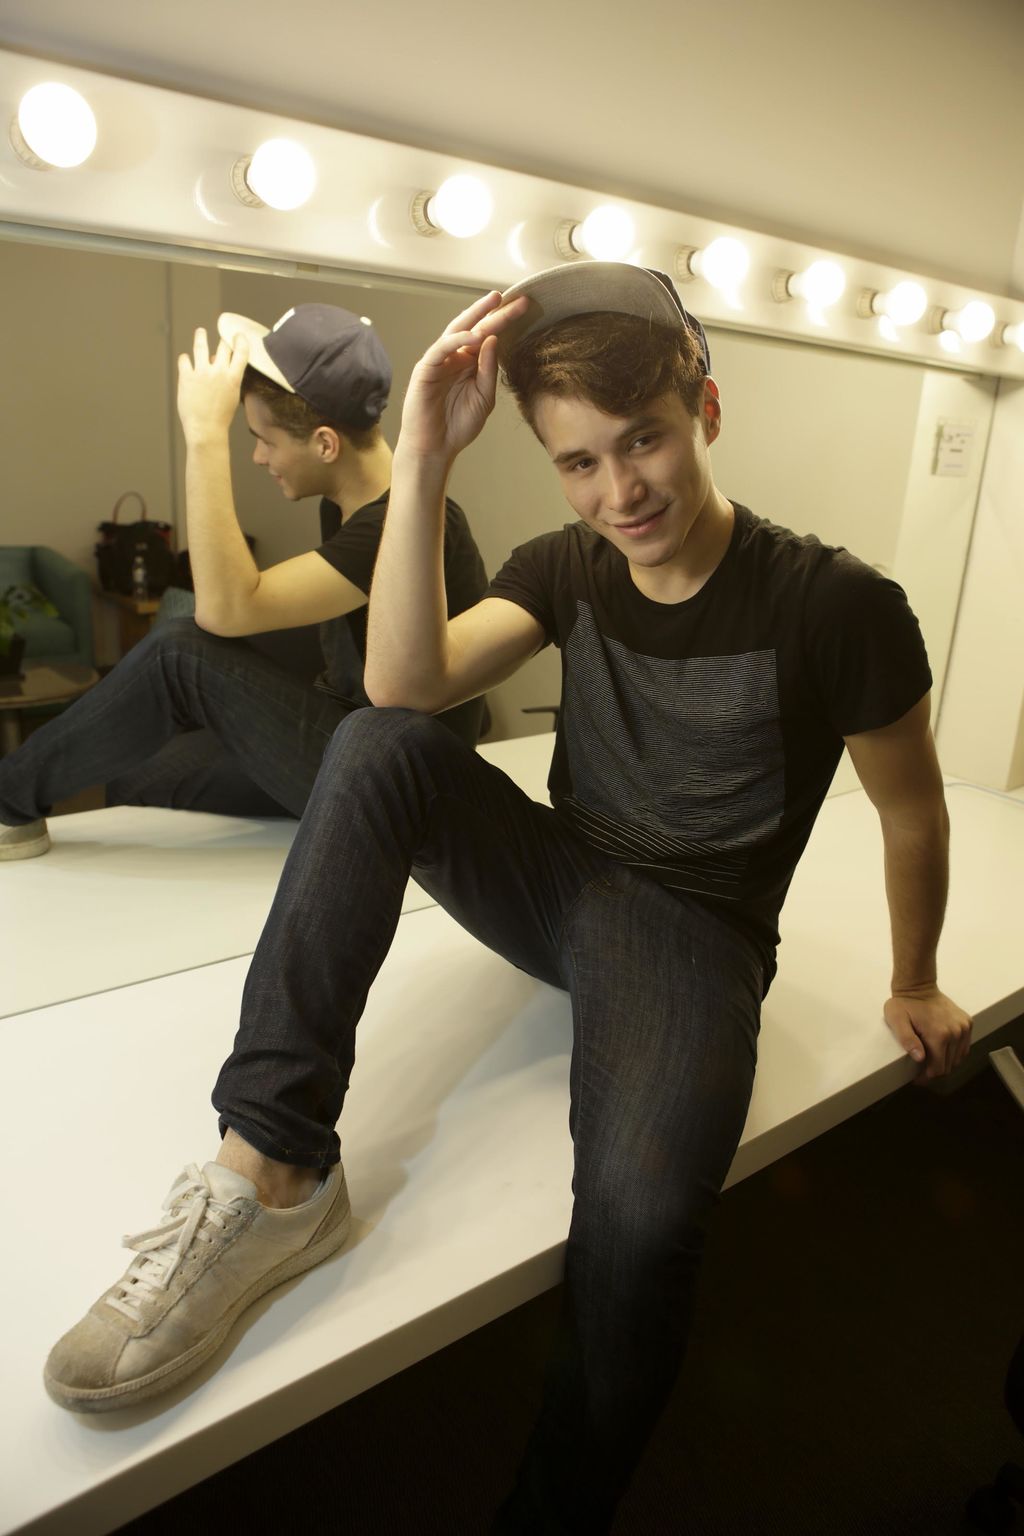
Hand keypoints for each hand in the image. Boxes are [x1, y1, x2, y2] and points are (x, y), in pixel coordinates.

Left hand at [177, 328, 248, 441]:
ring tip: (200, 332)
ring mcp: (201, 372)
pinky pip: (184, 359)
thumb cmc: (221, 416)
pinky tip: (186, 360)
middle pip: (222, 346)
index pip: (241, 352)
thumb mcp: (232, 396)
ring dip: (201, 337)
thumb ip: (228, 378)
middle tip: (221, 335)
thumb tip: (217, 361)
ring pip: (200, 346)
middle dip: (223, 339)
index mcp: (233, 378)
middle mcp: (218, 371)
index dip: (240, 340)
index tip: (238, 335)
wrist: (206, 429)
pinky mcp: (186, 376)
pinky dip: (185, 359)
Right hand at [397, 291, 527, 463]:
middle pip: (476, 327)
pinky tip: (474, 336)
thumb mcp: (484, 396)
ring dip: (475, 315)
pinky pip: (441, 348)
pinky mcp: (425, 369)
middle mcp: (455, 357)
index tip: (525, 308)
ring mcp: (439, 361)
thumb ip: (489, 369)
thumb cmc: (457, 425)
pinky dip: (457, 340)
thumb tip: (495, 339)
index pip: (488, 336)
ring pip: (457, 330)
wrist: (435, 448)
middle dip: (495, 312)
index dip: (505, 322)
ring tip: (494, 303)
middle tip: (517, 299)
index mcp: (469, 363)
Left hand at [883, 986, 971, 1082]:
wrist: (918, 985)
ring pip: (958, 1058)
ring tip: (930, 1060)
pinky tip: (941, 1050)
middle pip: (949, 1066)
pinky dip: (954, 1052)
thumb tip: (920, 1058)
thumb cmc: (904, 1004)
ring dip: (945, 1062)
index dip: (927, 1077)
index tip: (917, 1079)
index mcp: (939, 1034)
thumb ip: (907, 1040)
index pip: (938, 1068)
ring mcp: (963, 1027)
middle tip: (921, 1072)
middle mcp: (956, 1032)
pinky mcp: (967, 1022)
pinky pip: (964, 1046)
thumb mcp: (897, 1021)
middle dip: (935, 1071)